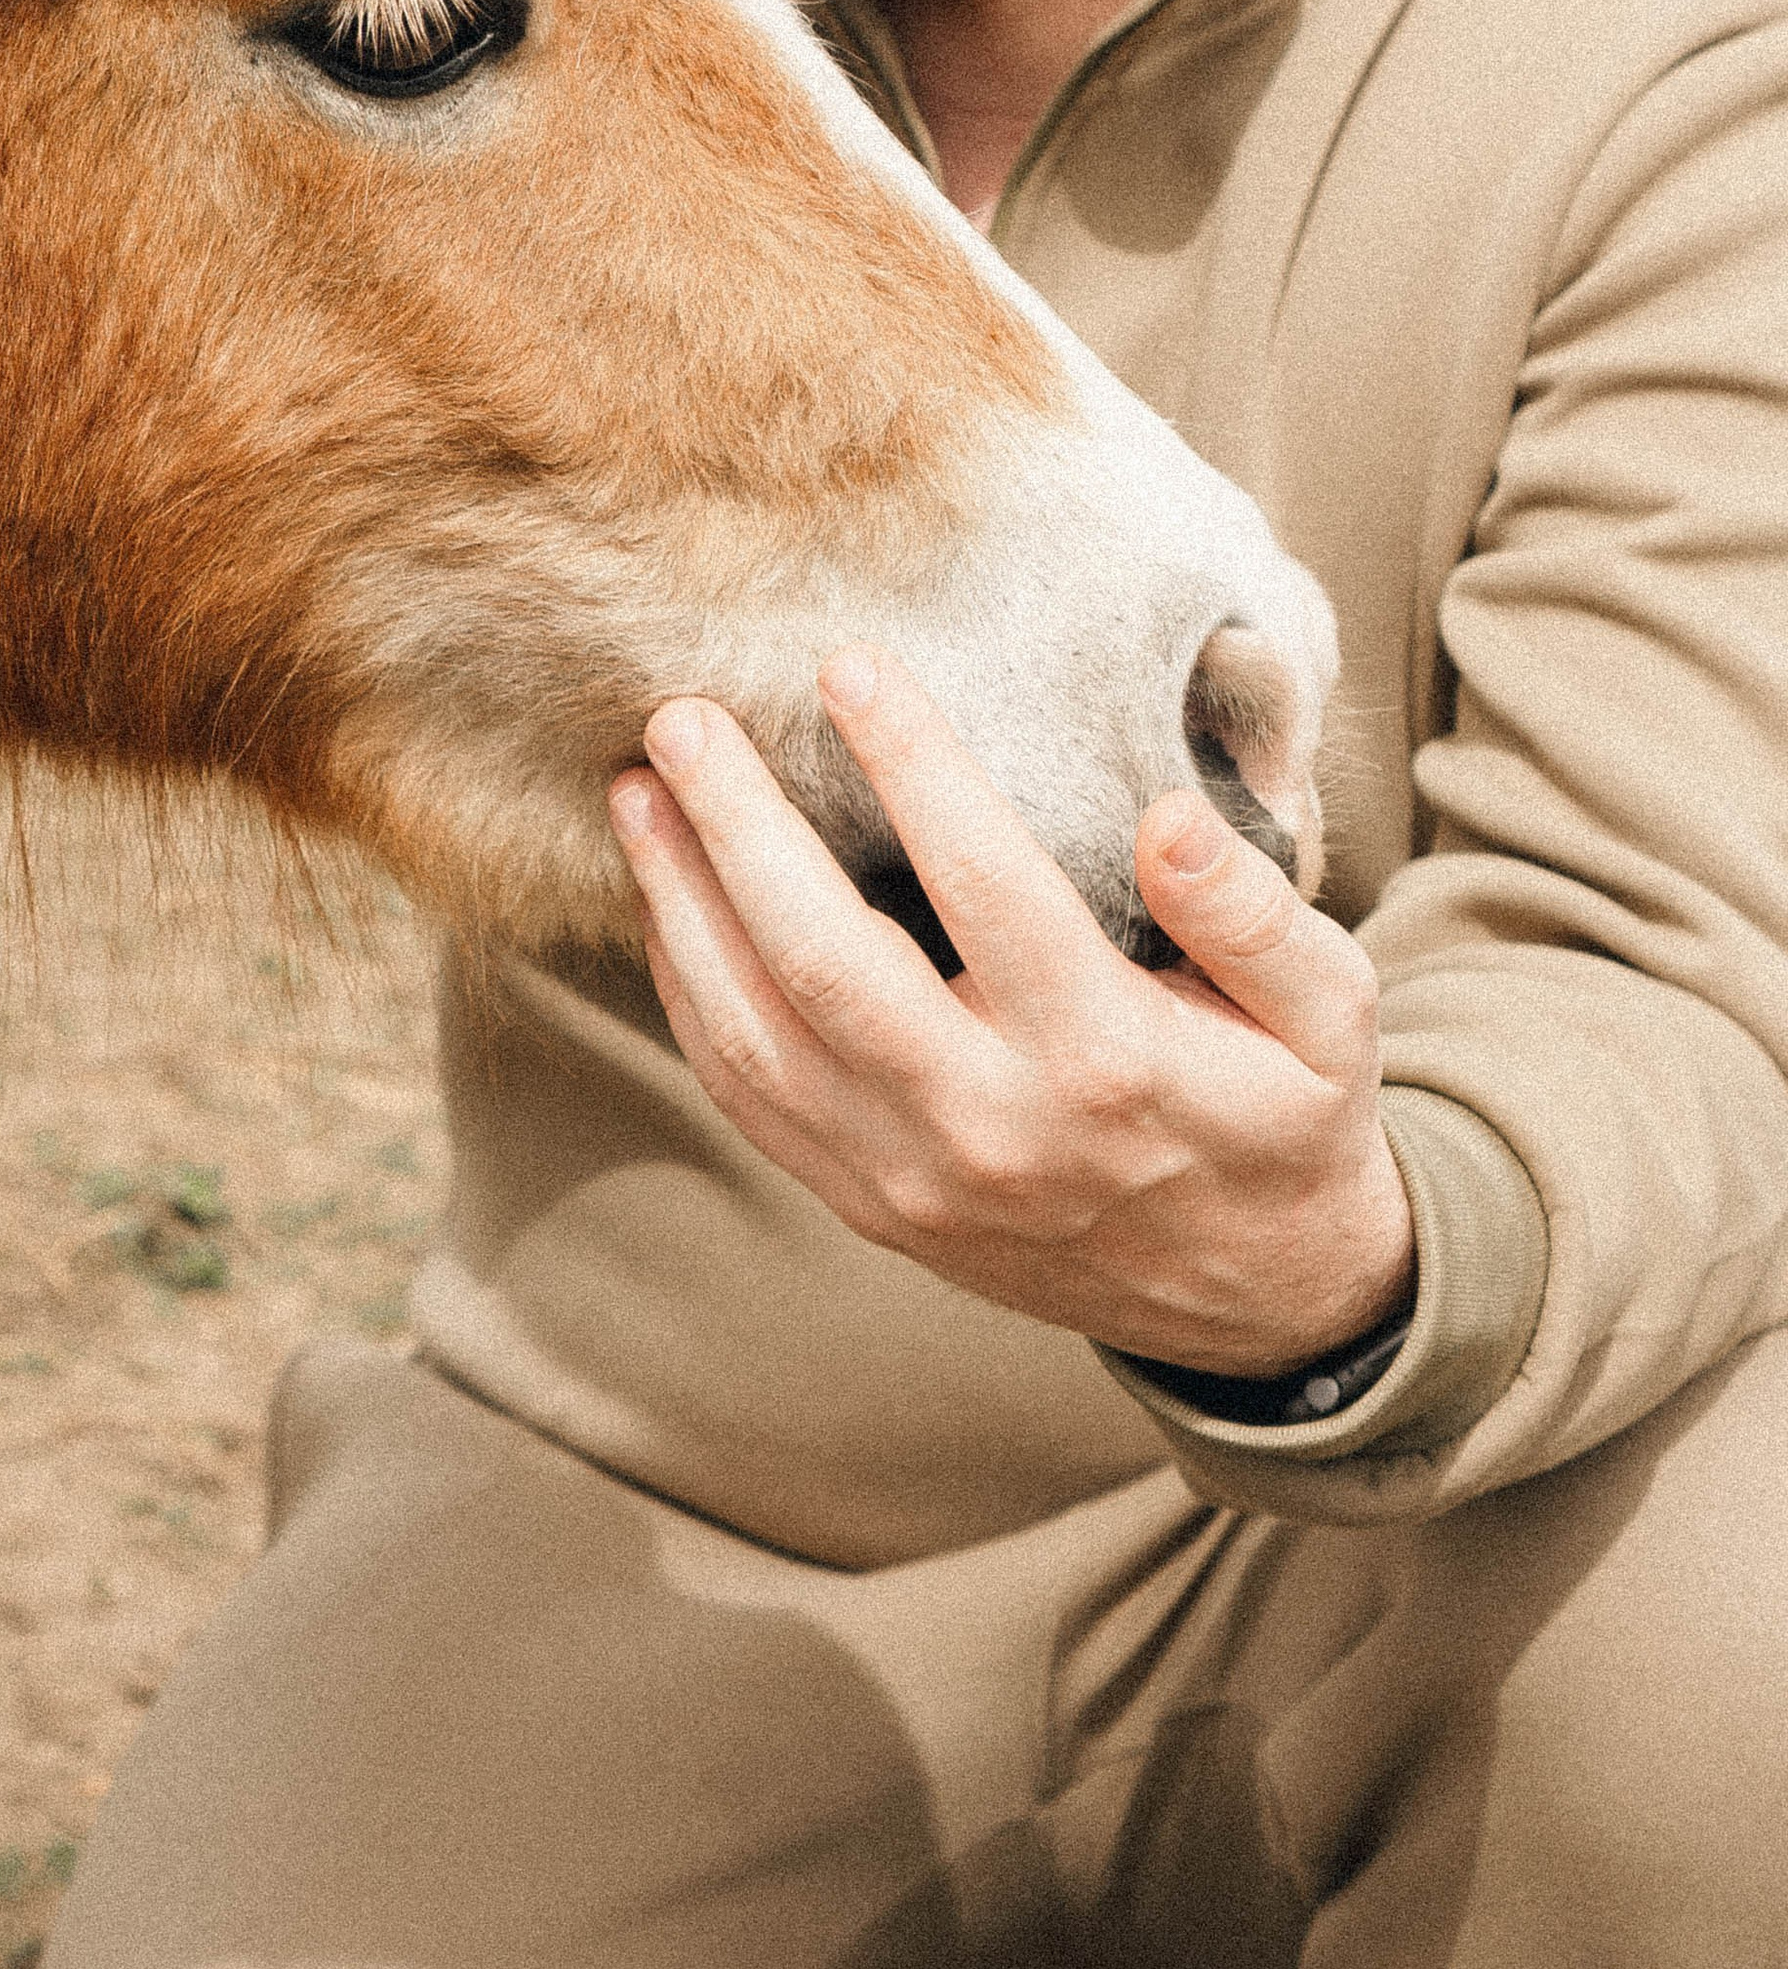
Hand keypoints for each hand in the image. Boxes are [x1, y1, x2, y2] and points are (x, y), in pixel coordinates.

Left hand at [606, 648, 1414, 1377]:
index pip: (989, 887)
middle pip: (826, 964)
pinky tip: (666, 906)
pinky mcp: (870, 1207)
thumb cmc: (1286, 1119)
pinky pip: (749, 1099)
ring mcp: (914, 1179)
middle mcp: (991, 1127)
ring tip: (636, 793)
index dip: (912, 767)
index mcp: (1107, 1060)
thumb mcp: (1333, 1016)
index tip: (848, 665)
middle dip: (739, 830)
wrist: (1253, 1303)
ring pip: (758, 1036)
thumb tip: (1164, 818)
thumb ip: (1255, 914)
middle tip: (681, 717)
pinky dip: (691, 996)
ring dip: (682, 907)